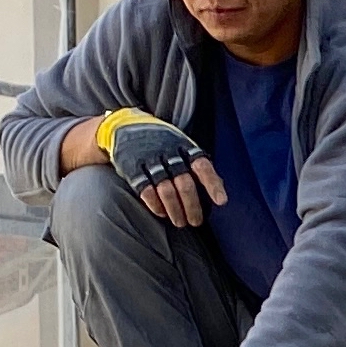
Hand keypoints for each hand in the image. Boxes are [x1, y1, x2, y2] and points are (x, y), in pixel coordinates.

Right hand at [93, 105, 229, 232]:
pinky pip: (146, 191)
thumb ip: (197, 164)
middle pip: (185, 184)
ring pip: (166, 190)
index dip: (213, 185)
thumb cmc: (162, 141)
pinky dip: (156, 205)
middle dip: (192, 206)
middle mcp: (168, 152)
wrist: (124, 124)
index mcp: (184, 146)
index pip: (202, 166)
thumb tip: (219, 187)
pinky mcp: (132, 168)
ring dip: (175, 210)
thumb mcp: (181, 144)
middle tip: (196, 221)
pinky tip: (162, 213)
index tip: (221, 202)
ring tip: (180, 222)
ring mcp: (149, 160)